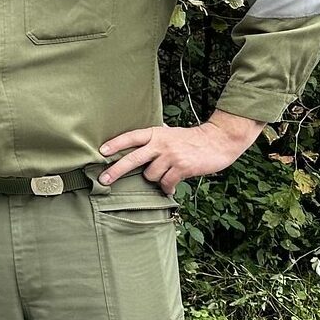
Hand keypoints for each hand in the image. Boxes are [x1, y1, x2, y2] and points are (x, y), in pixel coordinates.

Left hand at [99, 110, 263, 194]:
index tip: (101, 152)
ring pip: (150, 175)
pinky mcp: (182, 168)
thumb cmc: (192, 138)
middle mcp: (161, 144)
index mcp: (156, 133)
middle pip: (132, 158)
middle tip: (103, 180)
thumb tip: (137, 140)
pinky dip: (166, 187)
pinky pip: (166, 183)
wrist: (218, 141)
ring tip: (165, 174)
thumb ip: (154, 137)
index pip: (130, 137)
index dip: (115, 144)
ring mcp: (171, 156)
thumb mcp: (170, 132)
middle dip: (116, 170)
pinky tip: (170, 187)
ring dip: (155, 179)